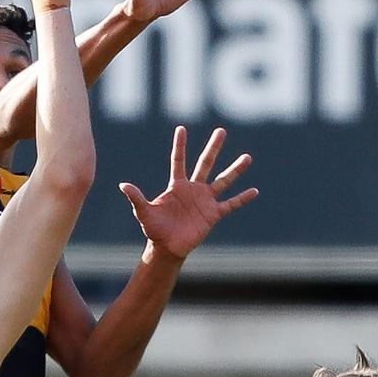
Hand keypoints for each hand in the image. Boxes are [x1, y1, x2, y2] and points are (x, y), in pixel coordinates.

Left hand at [119, 126, 258, 260]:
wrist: (167, 247)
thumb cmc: (154, 229)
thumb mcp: (143, 212)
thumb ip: (136, 198)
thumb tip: (122, 185)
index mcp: (176, 185)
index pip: (179, 161)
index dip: (180, 145)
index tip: (181, 128)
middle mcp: (193, 189)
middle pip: (205, 163)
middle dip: (213, 147)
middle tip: (221, 131)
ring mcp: (205, 200)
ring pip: (223, 181)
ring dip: (235, 170)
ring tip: (248, 157)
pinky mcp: (213, 214)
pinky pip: (231, 204)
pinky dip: (242, 198)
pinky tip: (254, 191)